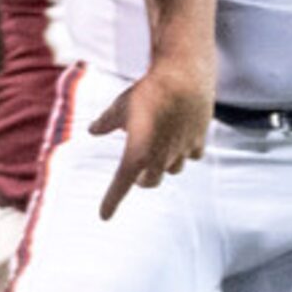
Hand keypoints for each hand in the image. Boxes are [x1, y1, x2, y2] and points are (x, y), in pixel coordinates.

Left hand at [88, 60, 212, 218]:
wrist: (184, 75)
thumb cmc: (148, 90)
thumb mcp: (121, 105)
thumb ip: (106, 122)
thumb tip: (93, 130)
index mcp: (136, 153)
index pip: (120, 186)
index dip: (111, 202)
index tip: (104, 216)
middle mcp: (159, 158)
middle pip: (149, 182)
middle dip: (142, 179)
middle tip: (136, 172)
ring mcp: (181, 151)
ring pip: (172, 170)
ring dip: (164, 166)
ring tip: (160, 150)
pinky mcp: (198, 141)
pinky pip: (191, 155)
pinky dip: (185, 152)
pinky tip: (182, 140)